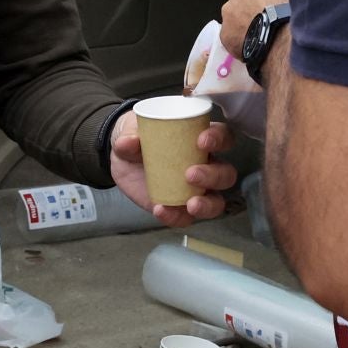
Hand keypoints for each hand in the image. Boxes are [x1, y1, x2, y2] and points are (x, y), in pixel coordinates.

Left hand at [109, 110, 237, 228]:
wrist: (121, 158)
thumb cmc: (138, 136)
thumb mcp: (131, 130)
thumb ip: (129, 135)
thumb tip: (128, 142)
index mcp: (201, 140)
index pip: (224, 137)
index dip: (219, 139)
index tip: (202, 141)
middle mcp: (205, 165)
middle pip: (225, 174)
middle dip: (213, 176)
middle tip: (190, 174)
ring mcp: (195, 190)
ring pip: (216, 202)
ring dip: (207, 205)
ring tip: (191, 204)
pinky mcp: (179, 208)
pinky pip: (185, 218)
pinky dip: (176, 217)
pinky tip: (161, 210)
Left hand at [219, 0, 290, 58]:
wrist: (289, 43)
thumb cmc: (302, 12)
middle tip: (270, 12)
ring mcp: (230, 9)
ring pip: (235, 12)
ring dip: (247, 18)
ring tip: (266, 32)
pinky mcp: (226, 33)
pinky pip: (232, 34)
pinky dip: (242, 38)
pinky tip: (258, 45)